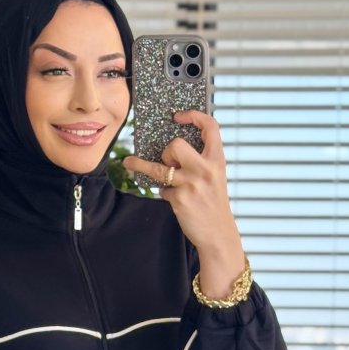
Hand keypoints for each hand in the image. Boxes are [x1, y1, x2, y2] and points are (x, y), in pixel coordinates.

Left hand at [121, 108, 238, 251]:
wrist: (218, 233)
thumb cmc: (214, 202)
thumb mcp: (215, 177)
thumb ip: (202, 161)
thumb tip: (172, 149)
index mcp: (218, 160)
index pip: (211, 127)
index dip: (194, 116)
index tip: (178, 116)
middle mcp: (205, 169)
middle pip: (176, 144)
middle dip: (168, 151)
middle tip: (169, 162)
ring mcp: (191, 184)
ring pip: (159, 168)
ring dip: (141, 165)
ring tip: (130, 162)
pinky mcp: (179, 199)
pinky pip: (162, 189)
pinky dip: (165, 192)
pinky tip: (175, 199)